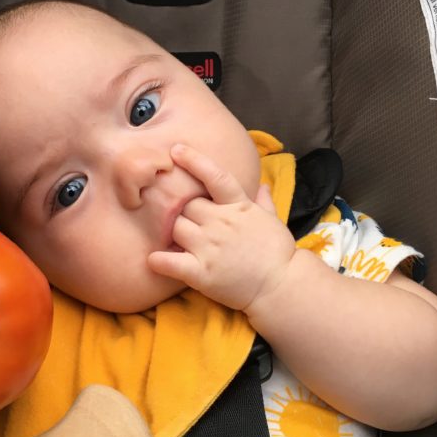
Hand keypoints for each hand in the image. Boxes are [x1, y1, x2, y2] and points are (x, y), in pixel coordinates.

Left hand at [148, 144, 295, 309]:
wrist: (281, 287)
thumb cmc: (278, 253)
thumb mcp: (273, 220)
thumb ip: (263, 201)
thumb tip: (261, 183)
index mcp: (238, 206)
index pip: (214, 176)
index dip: (193, 160)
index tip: (176, 150)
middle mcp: (221, 222)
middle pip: (185, 206)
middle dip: (183, 213)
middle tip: (188, 225)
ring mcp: (209, 247)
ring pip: (175, 228)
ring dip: (173, 234)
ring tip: (177, 244)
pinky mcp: (201, 272)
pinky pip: (168, 261)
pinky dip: (158, 260)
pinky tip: (154, 260)